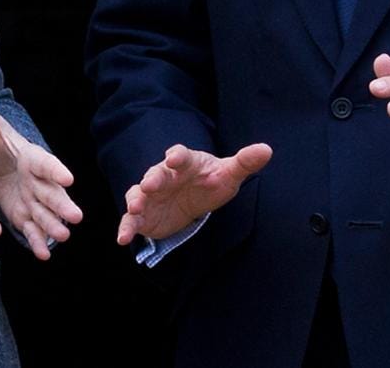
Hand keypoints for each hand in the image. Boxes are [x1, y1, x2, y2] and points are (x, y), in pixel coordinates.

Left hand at [0, 80, 83, 259]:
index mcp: (33, 158)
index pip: (47, 163)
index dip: (56, 171)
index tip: (68, 178)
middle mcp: (38, 180)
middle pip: (52, 193)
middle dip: (63, 204)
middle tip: (75, 217)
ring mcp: (33, 200)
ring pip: (46, 214)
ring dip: (54, 225)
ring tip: (62, 237)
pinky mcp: (24, 215)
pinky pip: (32, 229)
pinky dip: (37, 241)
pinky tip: (42, 254)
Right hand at [117, 142, 271, 245]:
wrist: (193, 197)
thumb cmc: (210, 181)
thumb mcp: (228, 174)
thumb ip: (244, 162)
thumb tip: (266, 149)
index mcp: (184, 162)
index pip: (179, 155)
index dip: (176, 156)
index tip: (174, 158)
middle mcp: (164, 175)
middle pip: (155, 174)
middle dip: (152, 179)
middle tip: (149, 185)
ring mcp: (151, 195)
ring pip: (138, 194)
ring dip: (135, 200)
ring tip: (134, 209)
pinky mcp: (144, 215)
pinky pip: (132, 220)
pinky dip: (126, 228)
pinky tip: (122, 239)